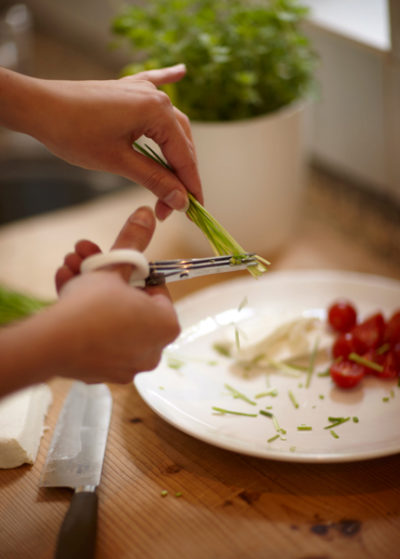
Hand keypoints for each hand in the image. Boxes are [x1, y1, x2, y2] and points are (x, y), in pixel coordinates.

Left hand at [0, 65, 201, 219]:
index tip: (194, 209)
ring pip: (171, 125)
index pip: (183, 156)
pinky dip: (168, 81)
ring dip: (175, 152)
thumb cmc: (74, 132)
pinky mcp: (126, 89)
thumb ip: (154, 179)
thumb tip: (180, 199)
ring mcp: (141, 90)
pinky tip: (182, 71)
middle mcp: (156, 98)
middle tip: (174, 205)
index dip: (190, 185)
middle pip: (181, 142)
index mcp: (157, 112)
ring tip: (174, 181)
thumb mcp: (119, 162)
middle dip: (180, 175)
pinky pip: (154, 84)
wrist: (39, 107)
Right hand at [50, 206, 179, 383]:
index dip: (134, 272)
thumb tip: (147, 214)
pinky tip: (64, 289)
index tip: (116, 263)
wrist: (54, 343)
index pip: (156, 290)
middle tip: (87, 258)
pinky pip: (98, 339)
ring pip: (112, 320)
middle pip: (131, 305)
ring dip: (91, 291)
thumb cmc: (94, 304)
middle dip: (106, 278)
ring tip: (70, 267)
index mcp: (167, 325)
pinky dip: (86, 318)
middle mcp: (153, 351)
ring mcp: (128, 366)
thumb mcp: (115, 266)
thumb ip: (133, 241)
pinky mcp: (102, 373)